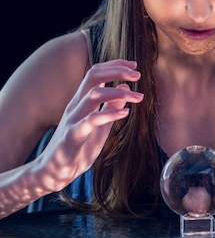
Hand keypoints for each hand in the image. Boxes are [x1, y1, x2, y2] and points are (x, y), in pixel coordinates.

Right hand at [37, 60, 143, 191]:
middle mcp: (76, 105)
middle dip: (116, 71)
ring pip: (92, 94)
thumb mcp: (100, 125)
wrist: (54, 172)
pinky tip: (125, 113)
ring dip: (117, 92)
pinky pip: (90, 120)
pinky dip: (109, 114)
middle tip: (138, 75)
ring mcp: (73, 119)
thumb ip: (111, 106)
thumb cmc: (78, 148)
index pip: (96, 73)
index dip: (114, 65)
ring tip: (138, 97)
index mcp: (81, 101)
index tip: (134, 65)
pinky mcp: (72, 136)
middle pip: (92, 76)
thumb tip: (126, 88)